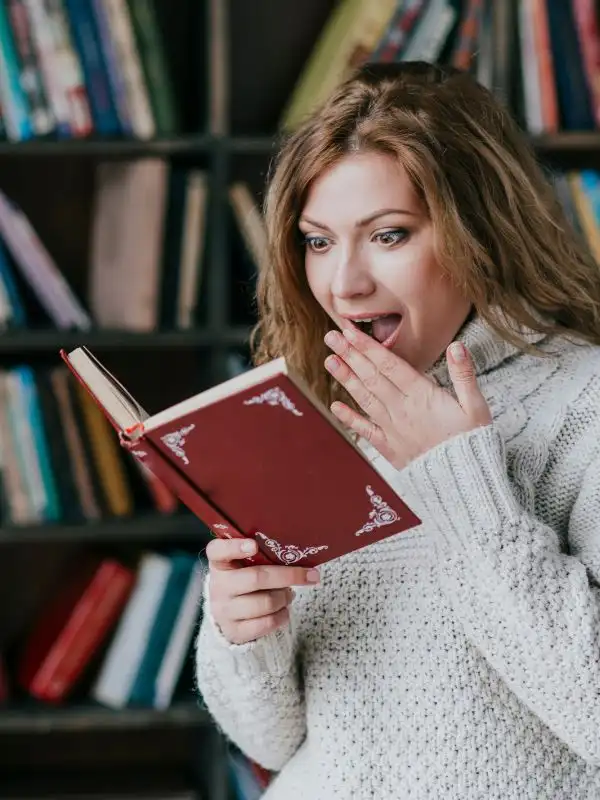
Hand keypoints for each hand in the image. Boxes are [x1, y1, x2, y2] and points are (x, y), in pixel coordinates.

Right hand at [206, 537, 320, 644]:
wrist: (230, 615)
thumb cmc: (245, 580)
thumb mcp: (245, 565)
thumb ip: (261, 555)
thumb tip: (295, 553)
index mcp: (220, 563)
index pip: (217, 551)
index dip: (235, 547)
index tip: (254, 545)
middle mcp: (218, 586)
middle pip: (256, 578)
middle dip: (288, 576)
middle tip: (309, 574)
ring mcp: (224, 610)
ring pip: (265, 603)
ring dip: (285, 597)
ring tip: (289, 594)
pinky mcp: (234, 631)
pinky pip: (266, 623)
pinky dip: (282, 616)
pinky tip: (284, 609)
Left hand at [323, 325, 491, 469]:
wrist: (464, 482)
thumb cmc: (472, 442)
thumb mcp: (476, 407)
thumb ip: (464, 375)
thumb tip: (457, 347)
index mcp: (423, 396)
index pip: (390, 365)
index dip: (368, 347)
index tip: (351, 332)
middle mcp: (402, 410)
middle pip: (372, 378)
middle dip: (351, 355)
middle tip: (332, 337)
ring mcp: (393, 429)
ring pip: (365, 399)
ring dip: (346, 379)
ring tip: (330, 361)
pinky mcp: (390, 448)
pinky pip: (366, 431)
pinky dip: (350, 419)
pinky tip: (335, 407)